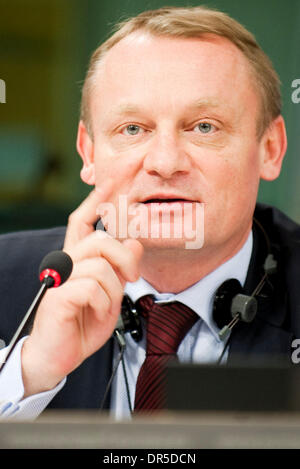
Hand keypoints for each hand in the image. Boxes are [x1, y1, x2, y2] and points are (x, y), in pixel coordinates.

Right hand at [21, 181, 143, 396]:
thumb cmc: (82, 322)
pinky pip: (92, 287)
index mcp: (77, 260)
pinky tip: (98, 313)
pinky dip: (104, 303)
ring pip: (99, 264)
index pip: (81, 221)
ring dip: (115, 288)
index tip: (110, 185)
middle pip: (99, 239)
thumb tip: (134, 243)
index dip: (94, 202)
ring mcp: (60, 280)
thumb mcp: (111, 294)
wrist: (57, 356)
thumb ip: (121, 269)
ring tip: (109, 304)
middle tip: (132, 276)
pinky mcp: (58, 297)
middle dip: (124, 255)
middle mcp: (66, 264)